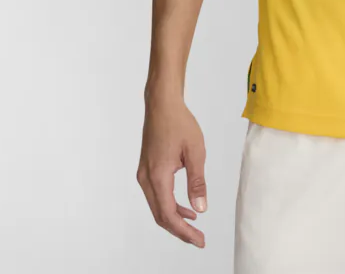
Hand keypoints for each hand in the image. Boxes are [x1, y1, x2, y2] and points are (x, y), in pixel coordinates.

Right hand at [137, 92, 208, 247]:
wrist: (162, 104)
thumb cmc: (179, 123)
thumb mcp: (195, 151)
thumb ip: (197, 182)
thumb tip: (201, 209)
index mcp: (157, 176)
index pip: (169, 214)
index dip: (184, 231)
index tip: (200, 240)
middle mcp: (146, 179)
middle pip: (160, 215)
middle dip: (179, 230)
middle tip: (199, 239)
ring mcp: (144, 174)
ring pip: (158, 206)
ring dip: (175, 218)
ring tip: (195, 226)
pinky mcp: (146, 170)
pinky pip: (157, 195)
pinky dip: (171, 205)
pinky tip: (187, 208)